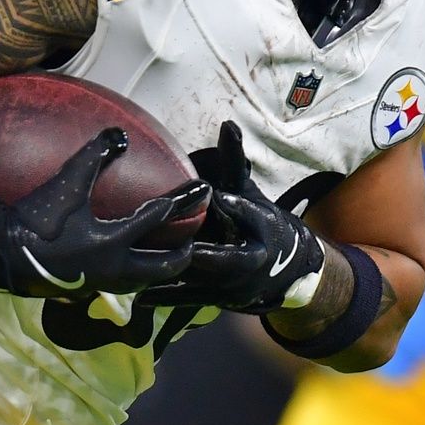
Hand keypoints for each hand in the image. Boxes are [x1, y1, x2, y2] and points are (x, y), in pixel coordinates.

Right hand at [0, 128, 207, 297]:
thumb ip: (95, 156)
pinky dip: (137, 276)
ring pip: (143, 282)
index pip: (156, 218)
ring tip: (168, 257)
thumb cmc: (34, 217)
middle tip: (194, 242)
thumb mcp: (66, 182)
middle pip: (161, 267)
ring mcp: (99, 284)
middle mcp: (112, 269)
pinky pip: (122, 285)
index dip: (181, 201)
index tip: (202, 192)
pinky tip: (129, 265)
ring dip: (160, 269)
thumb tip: (120, 135)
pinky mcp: (84, 290)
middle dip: (182, 255)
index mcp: (111, 242)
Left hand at [133, 121, 324, 313]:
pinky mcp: (216, 299)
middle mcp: (250, 260)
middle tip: (183, 245)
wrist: (284, 270)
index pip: (253, 216)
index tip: (218, 194)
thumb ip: (235, 163)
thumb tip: (227, 125)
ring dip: (178, 275)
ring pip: (205, 280)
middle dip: (208, 252)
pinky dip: (165, 297)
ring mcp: (233, 284)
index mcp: (262, 229)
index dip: (238, 206)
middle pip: (229, 257)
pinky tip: (139, 296)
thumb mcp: (249, 193)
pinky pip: (189, 300)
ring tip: (146, 270)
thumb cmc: (258, 222)